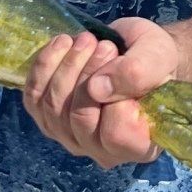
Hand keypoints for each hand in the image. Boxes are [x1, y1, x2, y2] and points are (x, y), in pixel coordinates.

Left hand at [22, 15, 178, 169]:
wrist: (134, 53)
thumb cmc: (153, 60)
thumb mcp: (158, 56)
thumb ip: (137, 73)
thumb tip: (96, 88)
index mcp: (140, 145)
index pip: (117, 134)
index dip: (115, 96)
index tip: (120, 60)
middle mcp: (103, 151)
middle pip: (80, 120)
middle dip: (88, 72)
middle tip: (104, 45)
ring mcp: (72, 139)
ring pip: (54, 108)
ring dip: (67, 65)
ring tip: (87, 39)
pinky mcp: (48, 121)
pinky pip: (33, 98)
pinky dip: (44, 66)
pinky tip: (63, 44)